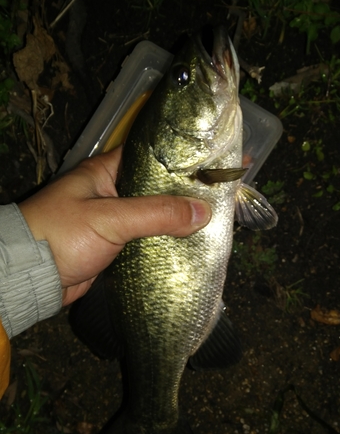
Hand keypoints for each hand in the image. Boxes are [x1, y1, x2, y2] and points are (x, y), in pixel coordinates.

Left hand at [18, 148, 210, 305]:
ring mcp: (113, 221)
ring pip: (152, 217)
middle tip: (214, 199)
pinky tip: (186, 245)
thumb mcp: (110, 218)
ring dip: (173, 222)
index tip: (206, 167)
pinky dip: (162, 242)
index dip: (176, 161)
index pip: (147, 157)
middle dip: (180, 196)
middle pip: (154, 190)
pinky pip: (145, 240)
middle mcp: (110, 193)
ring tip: (207, 222)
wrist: (32, 277)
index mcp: (104, 173)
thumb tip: (201, 212)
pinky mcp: (114, 246)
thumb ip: (156, 214)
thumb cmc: (61, 236)